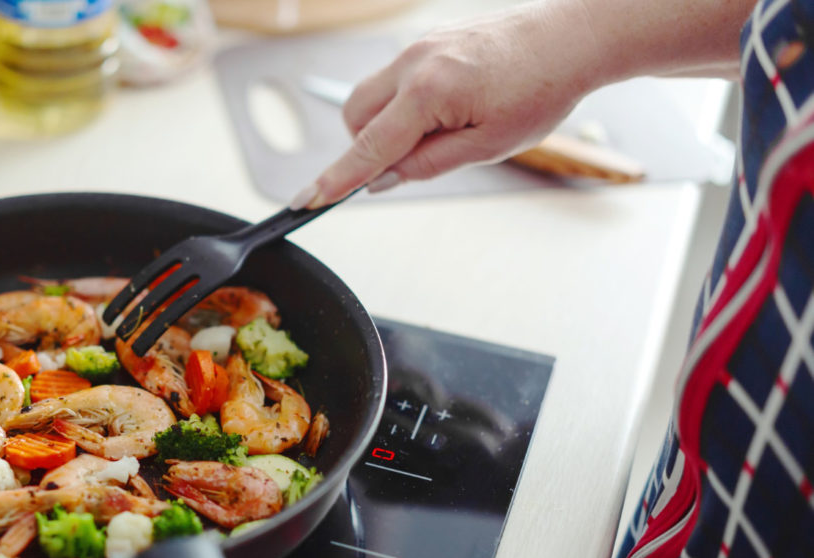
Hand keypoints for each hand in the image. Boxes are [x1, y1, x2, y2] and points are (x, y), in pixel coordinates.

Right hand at [293, 1, 601, 207]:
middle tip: (414, 161)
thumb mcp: (486, 147)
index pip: (368, 147)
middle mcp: (413, 63)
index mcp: (428, 92)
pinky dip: (402, 106)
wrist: (568, 40)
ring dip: (385, 126)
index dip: (336, 179)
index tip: (305, 199)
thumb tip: (382, 179)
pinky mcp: (425, 42)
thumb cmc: (539, 91)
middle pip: (355, 117)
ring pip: (369, 98)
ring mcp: (417, 48)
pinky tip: (446, 110)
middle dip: (367, 147)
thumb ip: (427, 165)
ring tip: (439, 133)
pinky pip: (393, 82)